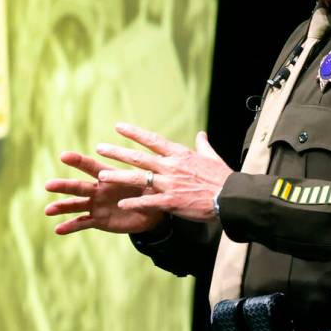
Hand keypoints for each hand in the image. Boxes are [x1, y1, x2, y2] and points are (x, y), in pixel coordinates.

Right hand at [44, 150, 164, 234]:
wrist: (150, 212)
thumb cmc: (150, 191)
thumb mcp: (149, 184)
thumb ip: (145, 180)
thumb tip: (151, 174)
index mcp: (109, 176)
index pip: (92, 167)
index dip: (78, 161)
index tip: (64, 155)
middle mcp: (99, 189)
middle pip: (79, 186)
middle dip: (64, 186)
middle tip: (48, 185)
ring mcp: (96, 205)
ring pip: (76, 205)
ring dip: (62, 207)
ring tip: (47, 210)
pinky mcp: (98, 220)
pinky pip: (82, 223)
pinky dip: (70, 226)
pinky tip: (58, 229)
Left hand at [95, 122, 232, 222]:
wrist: (230, 197)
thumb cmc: (222, 177)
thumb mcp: (212, 157)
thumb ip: (203, 145)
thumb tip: (201, 134)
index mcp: (179, 154)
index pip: (152, 140)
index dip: (134, 133)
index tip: (118, 127)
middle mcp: (170, 166)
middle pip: (139, 157)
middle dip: (117, 152)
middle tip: (100, 148)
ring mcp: (169, 184)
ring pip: (139, 179)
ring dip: (119, 176)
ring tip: (102, 176)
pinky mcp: (171, 201)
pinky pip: (148, 202)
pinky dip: (135, 203)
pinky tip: (121, 204)